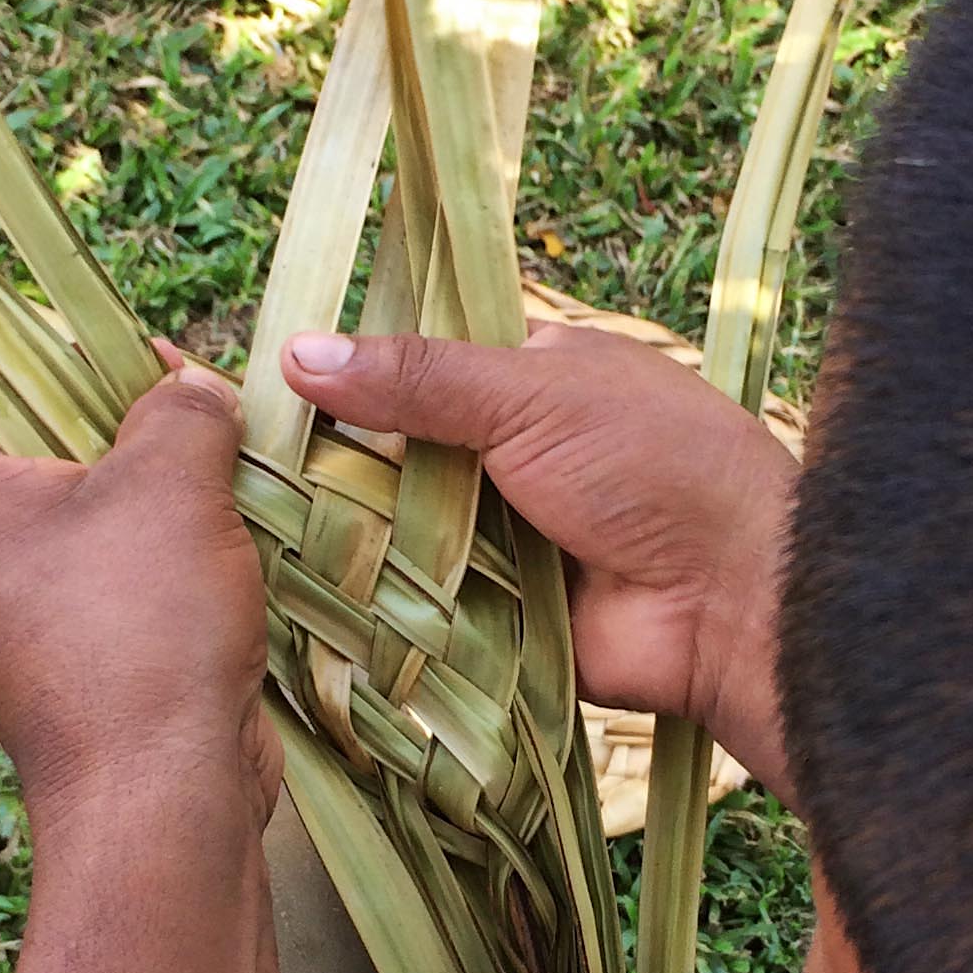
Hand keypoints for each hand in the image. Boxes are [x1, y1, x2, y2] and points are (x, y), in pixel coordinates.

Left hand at [0, 362, 280, 843]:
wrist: (159, 801)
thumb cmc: (145, 629)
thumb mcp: (172, 481)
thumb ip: (180, 407)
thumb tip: (189, 386)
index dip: (74, 355)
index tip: (152, 357)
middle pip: (46, 454)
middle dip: (132, 434)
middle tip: (203, 424)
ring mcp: (7, 628)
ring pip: (87, 526)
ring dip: (160, 507)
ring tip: (226, 497)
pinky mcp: (61, 675)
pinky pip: (109, 591)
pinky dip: (161, 573)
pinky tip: (222, 568)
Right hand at [280, 323, 797, 798]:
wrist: (731, 602)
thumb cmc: (654, 468)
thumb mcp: (533, 394)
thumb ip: (418, 377)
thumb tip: (298, 351)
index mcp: (533, 379)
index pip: (420, 368)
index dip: (352, 376)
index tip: (265, 383)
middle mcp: (512, 457)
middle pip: (398, 455)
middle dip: (337, 464)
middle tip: (241, 466)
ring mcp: (502, 542)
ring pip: (398, 533)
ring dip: (349, 537)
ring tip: (249, 530)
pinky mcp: (494, 620)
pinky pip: (419, 608)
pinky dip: (376, 604)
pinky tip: (296, 597)